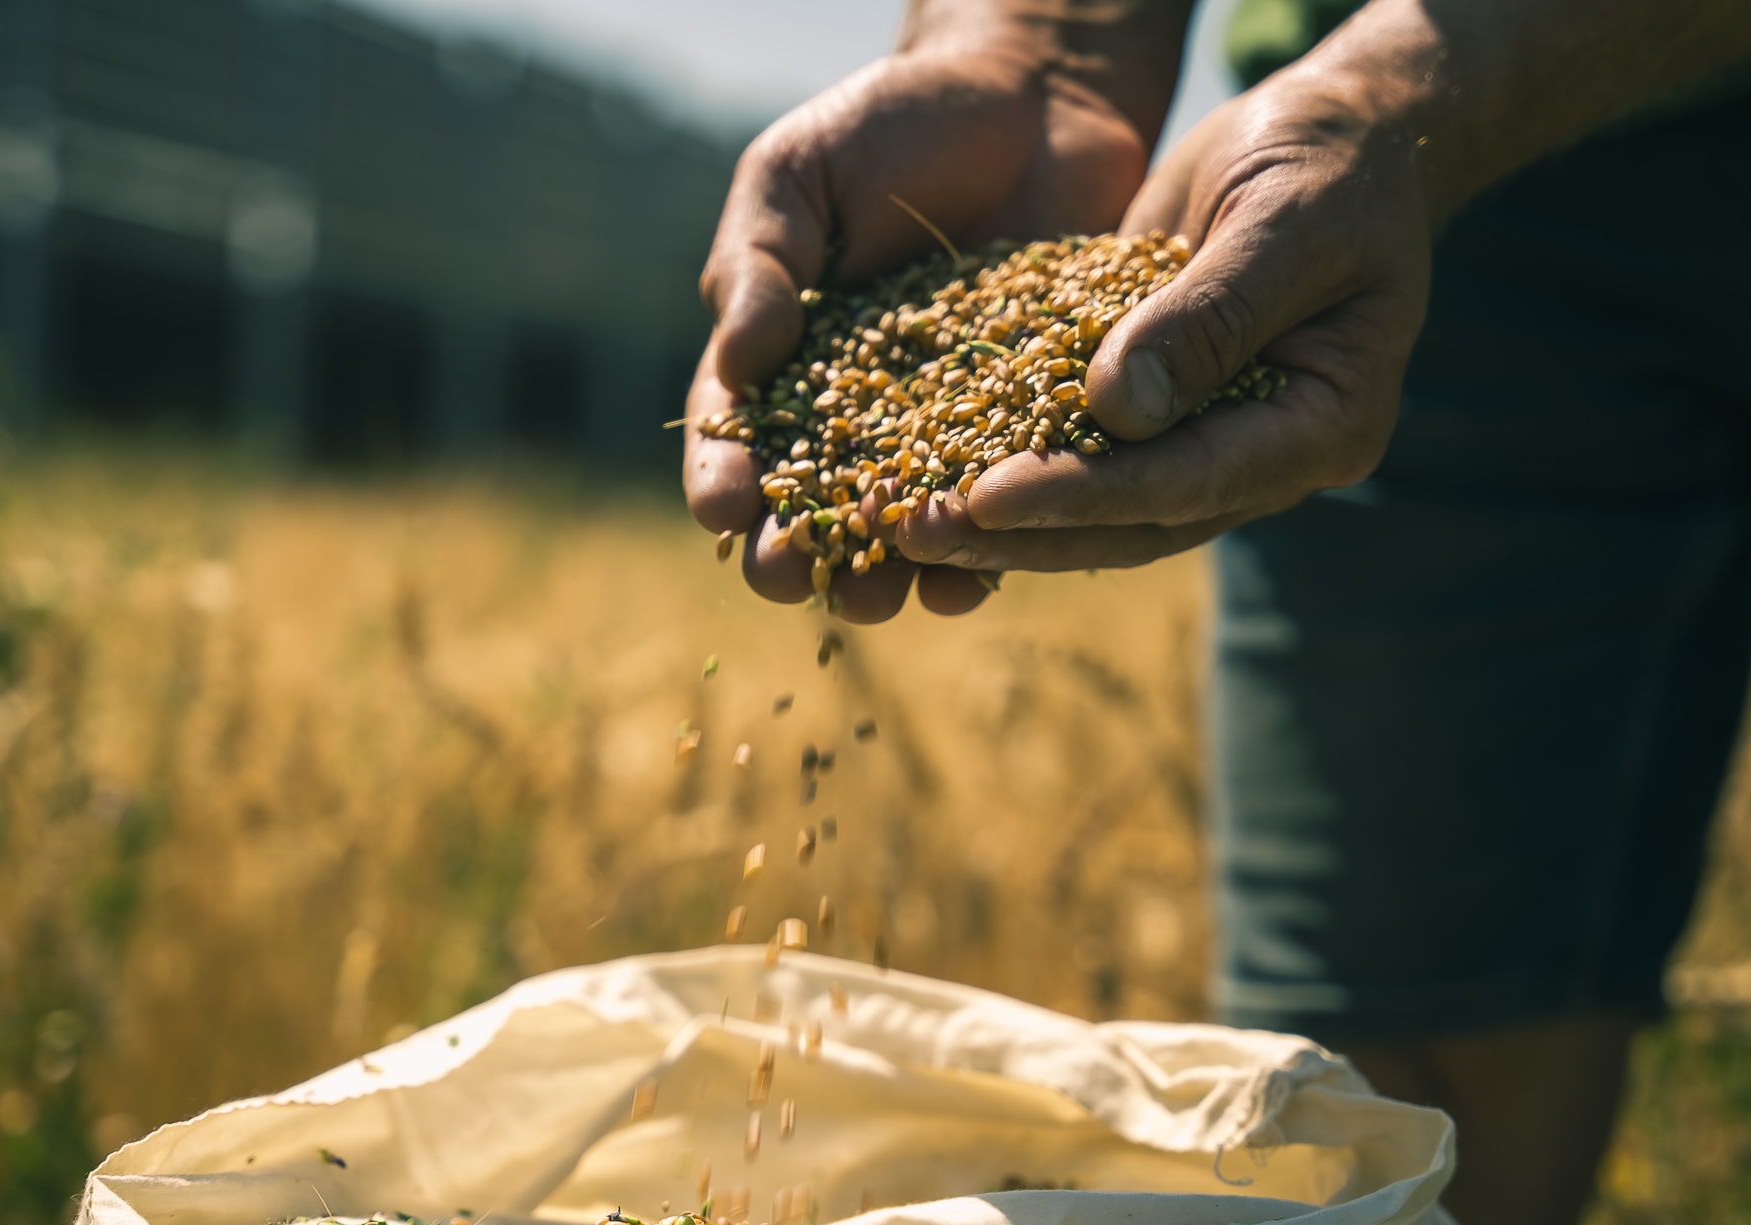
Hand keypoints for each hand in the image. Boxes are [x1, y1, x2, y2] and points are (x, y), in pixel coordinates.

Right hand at [682, 41, 1159, 621]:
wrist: (1031, 98)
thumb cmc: (888, 126)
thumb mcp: (797, 176)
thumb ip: (759, 263)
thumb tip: (738, 357)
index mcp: (781, 360)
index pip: (740, 434)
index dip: (723, 478)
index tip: (720, 513)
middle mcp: (854, 412)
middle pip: (814, 503)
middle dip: (796, 550)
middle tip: (789, 580)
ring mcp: (941, 428)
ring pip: (904, 523)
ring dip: (887, 571)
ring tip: (880, 600)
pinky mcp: (1025, 427)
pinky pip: (1001, 501)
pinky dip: (988, 544)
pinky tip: (980, 575)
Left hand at [892, 66, 1438, 573]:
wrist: (1332, 131)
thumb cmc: (1330, 160)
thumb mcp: (1284, 218)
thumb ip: (1209, 314)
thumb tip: (1118, 410)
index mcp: (1326, 427)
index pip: (1191, 483)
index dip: (1086, 497)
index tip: (989, 498)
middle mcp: (1264, 457)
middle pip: (1134, 521)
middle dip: (1023, 533)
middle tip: (918, 533)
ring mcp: (1208, 441)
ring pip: (1096, 505)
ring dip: (1000, 519)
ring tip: (904, 523)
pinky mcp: (1155, 410)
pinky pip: (1074, 450)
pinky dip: (1003, 460)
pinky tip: (924, 473)